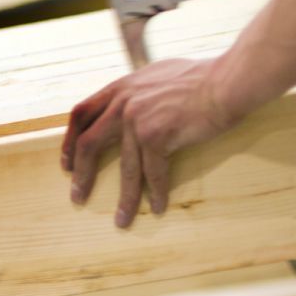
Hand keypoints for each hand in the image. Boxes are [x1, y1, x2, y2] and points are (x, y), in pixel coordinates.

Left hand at [61, 58, 238, 227]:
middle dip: (81, 174)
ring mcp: (138, 120)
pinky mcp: (157, 135)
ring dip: (124, 198)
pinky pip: (153, 172)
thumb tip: (129, 104)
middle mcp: (123, 103)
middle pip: (88, 143)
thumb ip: (137, 91)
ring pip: (125, 168)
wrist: (229, 80)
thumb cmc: (203, 77)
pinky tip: (157, 208)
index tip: (66, 163)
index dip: (69, 140)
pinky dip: (155, 193)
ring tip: (121, 220)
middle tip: (77, 196)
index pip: (81, 113)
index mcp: (120, 87)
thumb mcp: (157, 75)